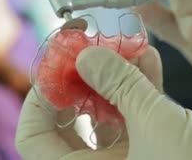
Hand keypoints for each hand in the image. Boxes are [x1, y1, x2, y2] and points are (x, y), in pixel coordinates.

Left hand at [15, 47, 191, 158]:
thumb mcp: (158, 124)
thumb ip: (119, 85)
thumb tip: (83, 55)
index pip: (33, 140)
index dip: (37, 99)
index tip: (57, 65)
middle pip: (66, 119)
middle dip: (79, 76)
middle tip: (87, 43)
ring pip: (102, 112)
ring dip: (112, 74)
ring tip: (123, 42)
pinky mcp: (153, 151)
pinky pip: (132, 115)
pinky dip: (137, 86)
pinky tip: (148, 58)